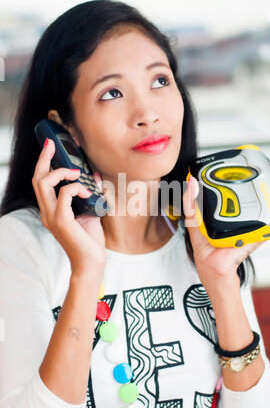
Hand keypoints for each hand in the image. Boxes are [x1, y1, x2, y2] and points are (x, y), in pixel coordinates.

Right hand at [32, 138, 106, 272]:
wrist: (91, 262)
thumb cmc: (90, 240)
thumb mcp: (90, 211)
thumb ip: (89, 193)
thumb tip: (94, 175)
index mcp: (51, 209)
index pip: (41, 182)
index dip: (44, 163)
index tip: (50, 146)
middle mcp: (47, 212)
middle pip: (37, 179)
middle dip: (44, 158)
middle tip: (52, 144)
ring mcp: (52, 216)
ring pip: (44, 183)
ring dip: (60, 172)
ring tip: (77, 173)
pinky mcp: (61, 220)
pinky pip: (64, 194)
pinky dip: (76, 188)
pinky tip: (88, 192)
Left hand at [182, 157, 269, 294]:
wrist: (213, 270)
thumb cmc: (206, 252)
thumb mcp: (193, 222)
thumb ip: (190, 203)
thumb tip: (191, 182)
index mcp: (230, 213)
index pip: (243, 190)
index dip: (251, 176)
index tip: (253, 163)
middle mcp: (245, 218)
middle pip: (262, 194)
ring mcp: (254, 226)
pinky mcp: (258, 235)